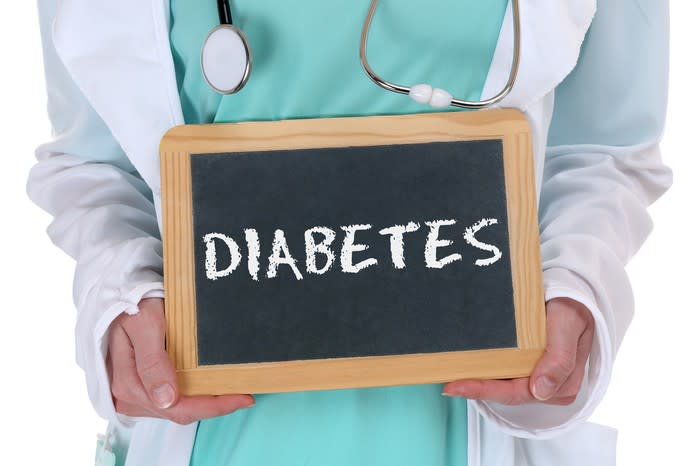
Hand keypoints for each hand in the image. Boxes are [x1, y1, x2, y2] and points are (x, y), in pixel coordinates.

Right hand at [107, 298, 254, 423]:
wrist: (121, 295)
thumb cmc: (133, 305)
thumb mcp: (144, 324)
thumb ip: (153, 362)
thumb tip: (166, 399)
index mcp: (129, 385)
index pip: (178, 408)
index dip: (213, 406)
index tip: (242, 398)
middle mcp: (129, 396)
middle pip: (180, 412)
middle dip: (214, 405)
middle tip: (245, 394)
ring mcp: (136, 394)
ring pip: (178, 408)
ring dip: (206, 401)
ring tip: (233, 389)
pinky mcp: (143, 388)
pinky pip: (174, 399)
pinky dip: (195, 393)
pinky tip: (211, 384)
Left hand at [442, 297, 594, 404]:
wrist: (573, 295)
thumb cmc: (573, 309)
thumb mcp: (568, 326)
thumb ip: (559, 358)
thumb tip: (542, 390)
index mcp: (561, 386)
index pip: (516, 393)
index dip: (485, 391)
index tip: (457, 386)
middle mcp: (547, 387)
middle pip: (505, 393)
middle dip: (475, 388)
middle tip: (447, 383)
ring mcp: (535, 377)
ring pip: (501, 385)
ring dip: (476, 381)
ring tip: (449, 375)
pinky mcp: (526, 366)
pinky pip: (501, 373)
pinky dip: (483, 370)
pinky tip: (466, 365)